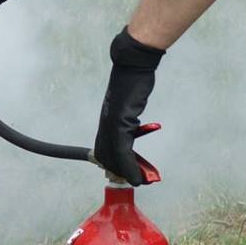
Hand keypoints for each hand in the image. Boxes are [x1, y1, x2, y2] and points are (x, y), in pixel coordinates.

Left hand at [92, 28, 163, 185]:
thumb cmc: (135, 80)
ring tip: (141, 180)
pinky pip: (121, 150)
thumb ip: (127, 118)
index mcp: (107, 120)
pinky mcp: (120, 121)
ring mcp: (111, 123)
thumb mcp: (129, 103)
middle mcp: (105, 123)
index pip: (104, 150)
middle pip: (107, 157)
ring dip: (127, 172)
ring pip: (113, 157)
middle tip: (137, 181)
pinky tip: (138, 174)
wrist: (134, 64)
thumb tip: (131, 127)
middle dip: (121, 172)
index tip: (124, 175)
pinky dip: (129, 165)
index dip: (114, 165)